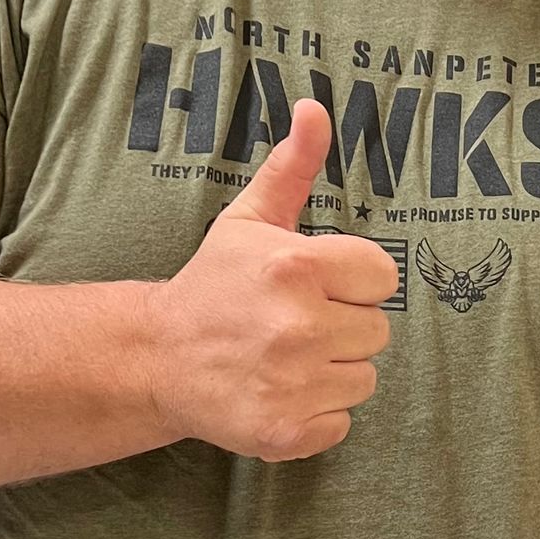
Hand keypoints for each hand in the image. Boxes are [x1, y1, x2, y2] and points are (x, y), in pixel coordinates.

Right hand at [144, 101, 399, 459]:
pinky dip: (316, 415)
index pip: (382, 277)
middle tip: (294, 325)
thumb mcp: (250, 220)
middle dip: (343, 328)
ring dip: (332, 372)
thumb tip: (316, 107)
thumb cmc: (214, 285)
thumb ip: (293, 166)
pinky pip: (341, 423)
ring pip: (364, 379)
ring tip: (286, 358)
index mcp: (296, 267)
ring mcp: (291, 382)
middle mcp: (297, 325)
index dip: (353, 282)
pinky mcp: (284, 430)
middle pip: (378, 331)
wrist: (157, 358)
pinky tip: (280, 392)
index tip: (316, 286)